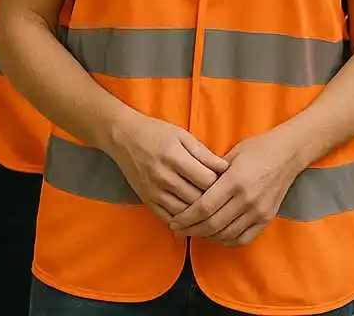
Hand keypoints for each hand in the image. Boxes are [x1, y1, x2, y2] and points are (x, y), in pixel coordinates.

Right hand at [106, 113, 229, 223]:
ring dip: (200, 214)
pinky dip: (183, 220)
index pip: (206, 180)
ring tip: (213, 211)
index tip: (229, 183)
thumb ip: (204, 154)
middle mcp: (163, 177)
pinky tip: (194, 218)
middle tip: (224, 200)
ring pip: (185, 212)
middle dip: (214, 201)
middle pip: (197, 198)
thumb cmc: (157, 133)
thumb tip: (226, 168)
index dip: (221, 183)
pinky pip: (169, 218)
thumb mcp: (183, 136)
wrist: (124, 138)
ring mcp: (153, 191)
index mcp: (175, 157)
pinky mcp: (146, 200)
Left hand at [167, 129, 303, 247]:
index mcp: (235, 180)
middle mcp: (247, 199)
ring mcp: (258, 211)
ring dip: (206, 237)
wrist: (287, 154)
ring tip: (194, 233)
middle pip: (212, 224)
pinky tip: (215, 236)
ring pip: (226, 234)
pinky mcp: (266, 218)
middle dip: (191, 230)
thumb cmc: (257, 149)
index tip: (174, 221)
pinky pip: (242, 238)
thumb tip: (190, 190)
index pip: (204, 207)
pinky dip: (226, 241)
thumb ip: (212, 174)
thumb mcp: (231, 155)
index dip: (186, 218)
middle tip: (178, 230)